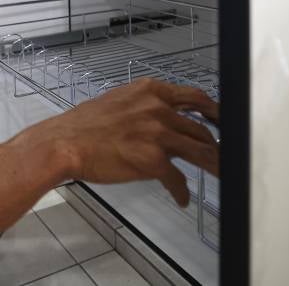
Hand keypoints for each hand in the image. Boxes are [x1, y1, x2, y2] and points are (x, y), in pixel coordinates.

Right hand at [21, 79, 218, 206]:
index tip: (221, 119)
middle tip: (223, 153)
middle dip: (216, 144)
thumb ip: (146, 106)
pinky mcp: (154, 161)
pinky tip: (182, 197)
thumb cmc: (84, 125)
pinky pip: (178, 179)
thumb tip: (163, 118)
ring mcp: (158, 134)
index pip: (195, 97)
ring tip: (219, 174)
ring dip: (213, 166)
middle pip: (202, 128)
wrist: (65, 143)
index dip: (215, 110)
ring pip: (200, 152)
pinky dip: (182, 191)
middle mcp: (159, 109)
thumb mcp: (120, 101)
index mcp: (151, 91)